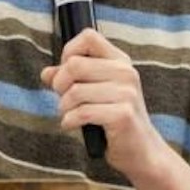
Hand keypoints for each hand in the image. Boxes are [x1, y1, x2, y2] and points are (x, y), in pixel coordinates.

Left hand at [40, 28, 166, 177]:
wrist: (142, 152)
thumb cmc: (117, 122)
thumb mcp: (95, 94)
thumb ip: (72, 80)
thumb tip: (47, 73)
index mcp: (121, 62)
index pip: (88, 37)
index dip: (69, 52)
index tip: (67, 72)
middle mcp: (126, 73)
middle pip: (74, 64)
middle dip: (60, 84)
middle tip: (63, 99)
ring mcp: (127, 94)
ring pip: (75, 91)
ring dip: (64, 107)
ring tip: (70, 115)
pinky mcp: (122, 115)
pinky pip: (82, 112)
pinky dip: (69, 121)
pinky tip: (72, 125)